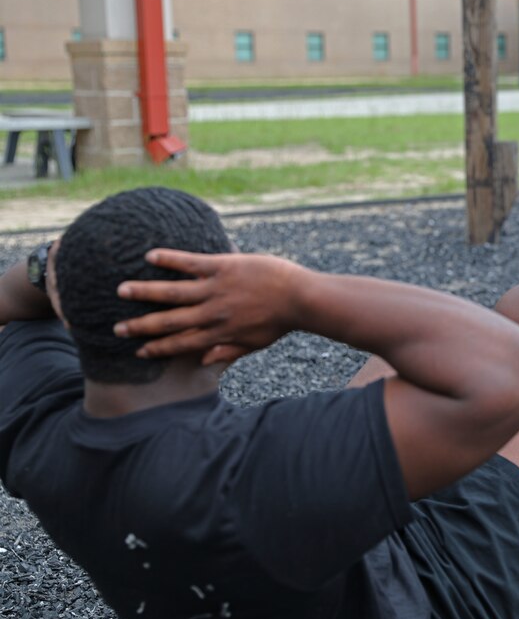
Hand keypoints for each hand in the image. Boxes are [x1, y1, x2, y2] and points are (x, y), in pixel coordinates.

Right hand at [113, 248, 304, 364]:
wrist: (301, 297)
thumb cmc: (280, 321)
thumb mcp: (254, 344)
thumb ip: (227, 352)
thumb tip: (202, 361)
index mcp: (219, 333)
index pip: (181, 343)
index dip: (158, 348)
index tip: (138, 351)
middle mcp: (212, 314)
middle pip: (169, 321)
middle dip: (141, 326)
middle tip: (116, 328)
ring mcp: (216, 289)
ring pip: (172, 292)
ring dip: (145, 292)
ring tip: (121, 290)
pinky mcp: (223, 267)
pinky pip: (190, 263)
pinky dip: (170, 260)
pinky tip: (150, 256)